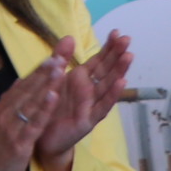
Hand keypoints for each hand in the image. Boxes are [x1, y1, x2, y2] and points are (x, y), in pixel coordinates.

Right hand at [0, 54, 60, 170]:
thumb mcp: (1, 125)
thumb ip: (11, 104)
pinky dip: (44, 109)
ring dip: (47, 84)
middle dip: (46, 72)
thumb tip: (20, 83)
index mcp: (2, 108)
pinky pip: (33, 123)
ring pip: (32, 102)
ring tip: (60, 69)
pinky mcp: (18, 142)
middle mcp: (5, 113)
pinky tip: (53, 97)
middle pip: (29, 89)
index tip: (54, 56)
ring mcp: (11, 127)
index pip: (23, 85)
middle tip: (61, 55)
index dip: (39, 71)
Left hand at [32, 31, 131, 170]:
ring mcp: (91, 105)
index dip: (108, 47)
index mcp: (80, 80)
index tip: (118, 32)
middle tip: (128, 39)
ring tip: (129, 56)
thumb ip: (61, 60)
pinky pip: (102, 106)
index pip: (98, 61)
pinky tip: (121, 83)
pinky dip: (112, 95)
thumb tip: (70, 37)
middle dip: (117, 54)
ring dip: (119, 71)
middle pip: (107, 70)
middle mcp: (90, 91)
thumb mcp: (54, 81)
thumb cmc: (51, 108)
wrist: (42, 137)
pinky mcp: (88, 120)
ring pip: (108, 86)